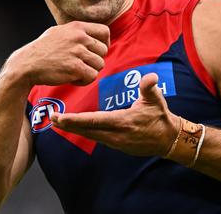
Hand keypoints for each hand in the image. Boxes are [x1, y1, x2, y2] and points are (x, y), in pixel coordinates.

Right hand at [3, 21, 109, 88]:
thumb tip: (94, 36)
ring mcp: (77, 52)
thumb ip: (76, 32)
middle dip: (95, 60)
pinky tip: (73, 79)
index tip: (97, 51)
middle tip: (82, 65)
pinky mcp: (75, 68)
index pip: (105, 31)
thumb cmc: (42, 50)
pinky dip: (84, 81)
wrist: (27, 64)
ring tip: (76, 72)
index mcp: (77, 27)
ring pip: (100, 64)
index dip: (105, 43)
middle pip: (103, 51)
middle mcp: (79, 37)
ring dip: (90, 71)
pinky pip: (92, 76)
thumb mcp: (59, 31)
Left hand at [51, 73, 179, 156]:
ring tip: (58, 122)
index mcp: (122, 122)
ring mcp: (115, 142)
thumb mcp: (156, 100)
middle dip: (68, 125)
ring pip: (89, 135)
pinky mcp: (116, 144)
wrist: (168, 139)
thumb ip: (149, 88)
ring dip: (73, 129)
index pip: (94, 121)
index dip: (75, 120)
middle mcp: (115, 135)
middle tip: (52, 118)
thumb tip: (150, 77)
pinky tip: (75, 127)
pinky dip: (83, 131)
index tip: (61, 117)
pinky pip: (96, 137)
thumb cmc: (160, 117)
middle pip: (86, 130)